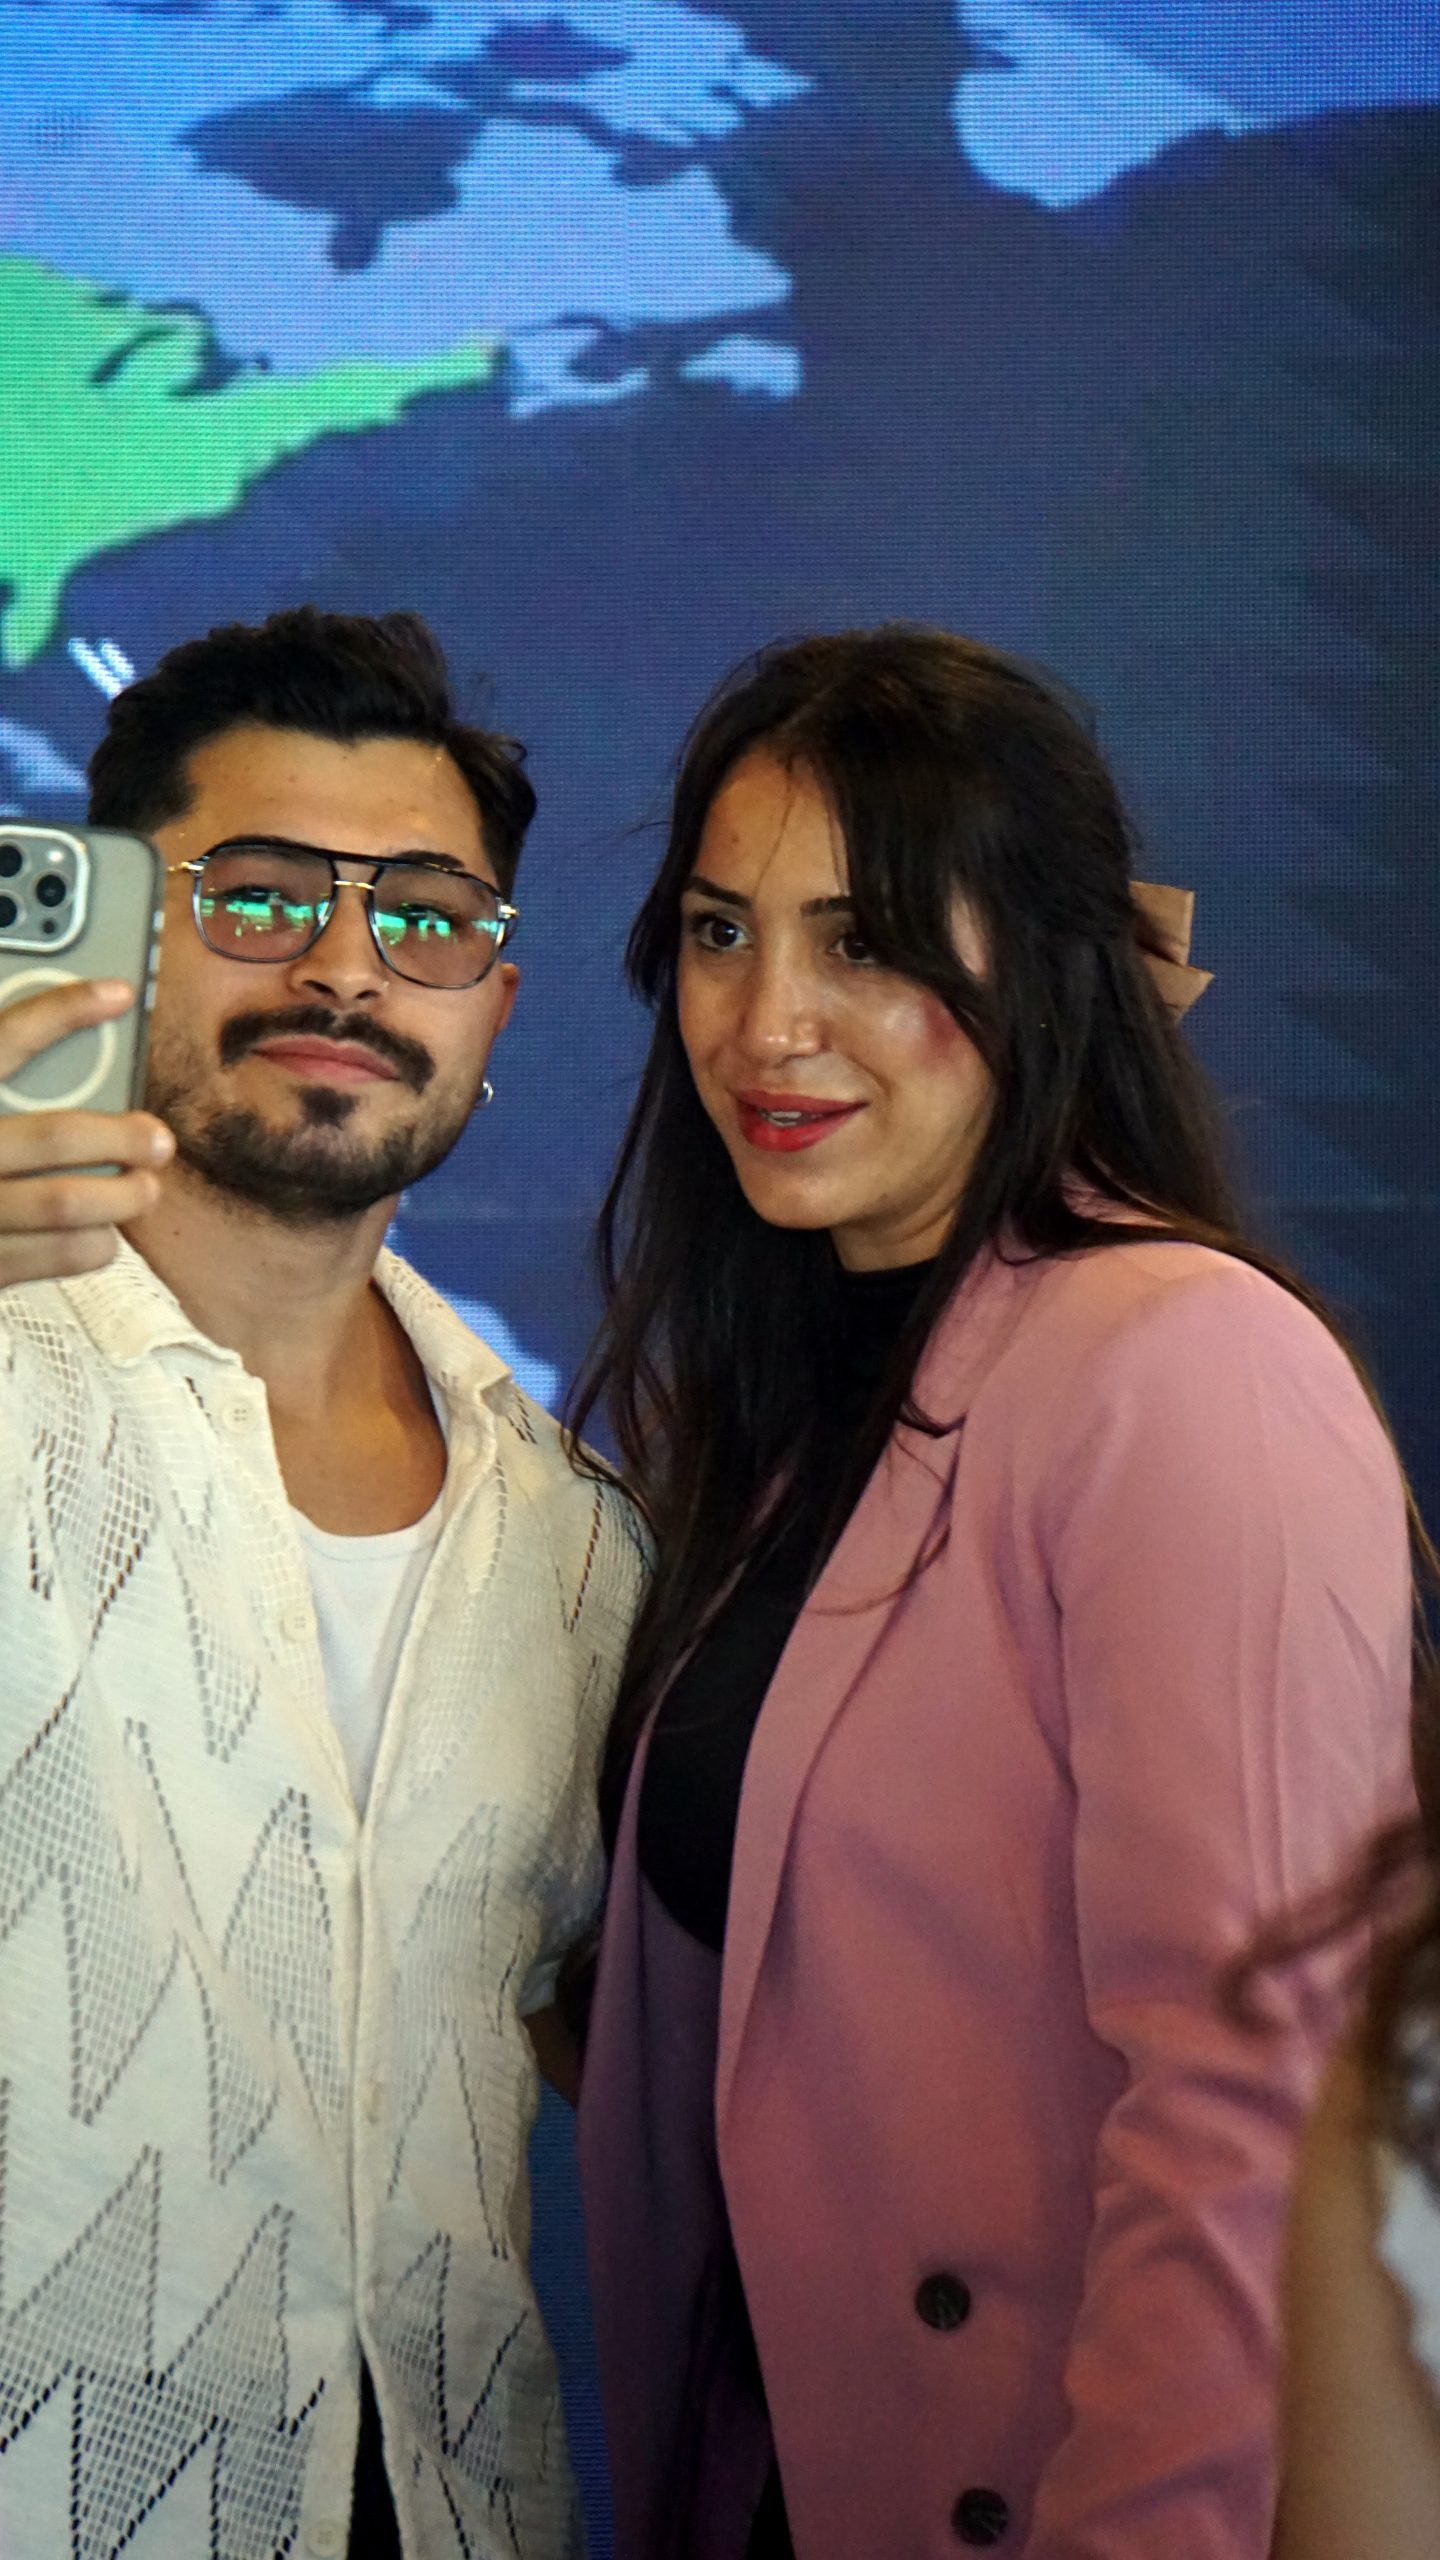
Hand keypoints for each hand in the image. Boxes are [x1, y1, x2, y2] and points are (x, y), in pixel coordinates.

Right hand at [0, 979, 173, 1281]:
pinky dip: (95, 1242)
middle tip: (156, 1140)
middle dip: (121, 1136)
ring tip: (143, 1188)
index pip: (3, 1042)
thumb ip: (3, 1081)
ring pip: (65, 1204)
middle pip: (55, 1137)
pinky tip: (103, 1232)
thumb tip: (64, 1042)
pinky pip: (57, 1256)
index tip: (118, 994)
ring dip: (122, 1196)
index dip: (63, 1011)